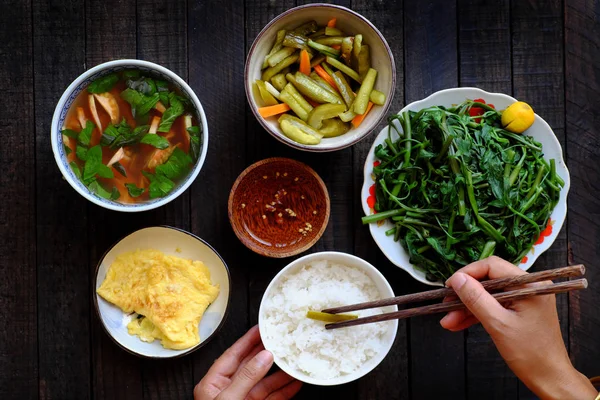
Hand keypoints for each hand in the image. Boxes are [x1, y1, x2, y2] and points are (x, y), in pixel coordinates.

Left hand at [194, 325, 301, 399]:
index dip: (248, 340)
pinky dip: (285, 392)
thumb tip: (264, 356)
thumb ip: (247, 377)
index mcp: (213, 384)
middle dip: (268, 355)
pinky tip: (295, 384)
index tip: (262, 327)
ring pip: (265, 384)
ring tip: (295, 362)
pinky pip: (272, 399)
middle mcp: (229, 391)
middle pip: (251, 367)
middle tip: (283, 341)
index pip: (233, 355)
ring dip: (281, 374)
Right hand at [440, 256, 596, 399]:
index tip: (448, 286)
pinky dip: (477, 314)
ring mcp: (524, 298)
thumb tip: (456, 279)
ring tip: (448, 321)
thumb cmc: (529, 353)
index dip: (467, 273)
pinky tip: (458, 323)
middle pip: (488, 280)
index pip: (492, 266)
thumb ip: (476, 298)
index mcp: (529, 284)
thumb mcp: (497, 324)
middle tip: (445, 305)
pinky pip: (494, 305)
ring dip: (467, 307)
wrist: (549, 378)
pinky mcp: (520, 309)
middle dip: (465, 294)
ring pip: (488, 295)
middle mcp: (529, 286)